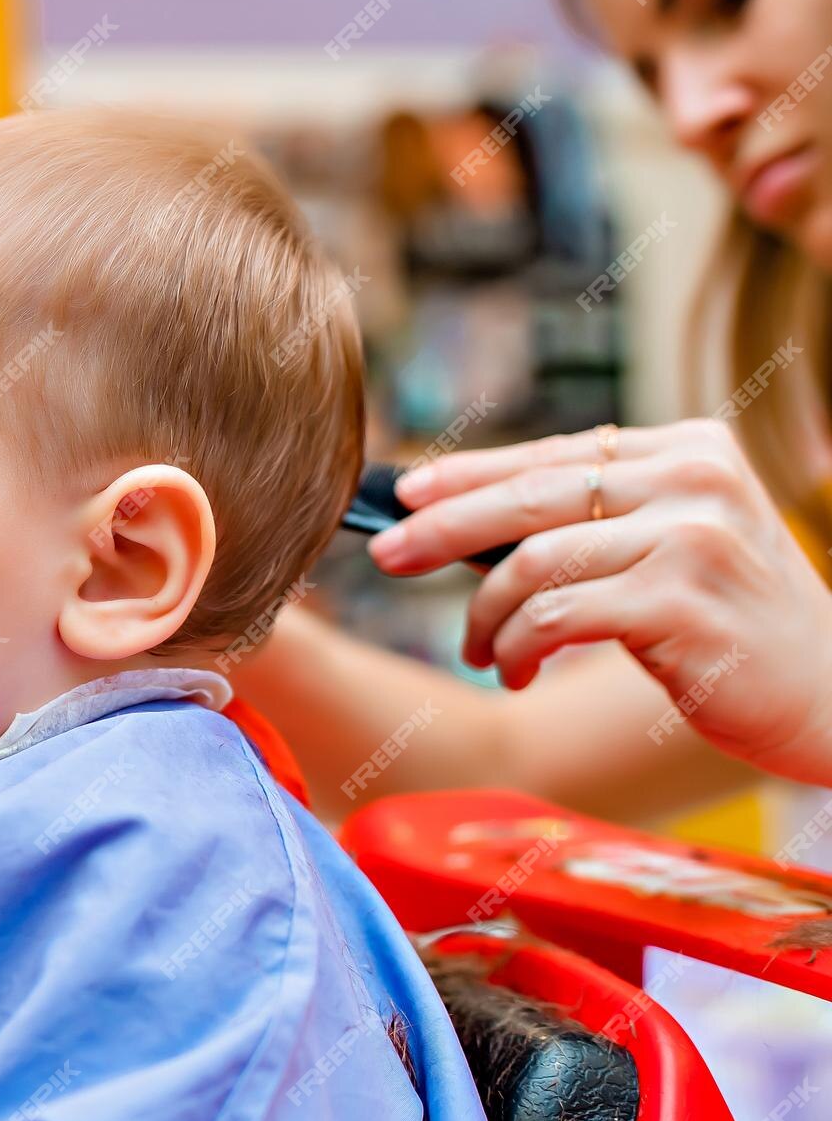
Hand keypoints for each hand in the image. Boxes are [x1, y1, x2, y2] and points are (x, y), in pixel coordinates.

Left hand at [370, 419, 831, 782]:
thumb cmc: (734, 628)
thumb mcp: (674, 548)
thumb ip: (595, 520)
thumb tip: (463, 520)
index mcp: (690, 449)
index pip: (553, 451)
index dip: (470, 473)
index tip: (407, 493)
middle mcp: (693, 479)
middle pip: (530, 493)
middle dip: (443, 527)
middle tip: (386, 555)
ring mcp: (691, 536)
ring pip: (532, 561)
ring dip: (486, 614)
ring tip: (478, 650)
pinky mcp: (680, 600)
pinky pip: (553, 616)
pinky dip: (515, 646)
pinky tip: (514, 671)